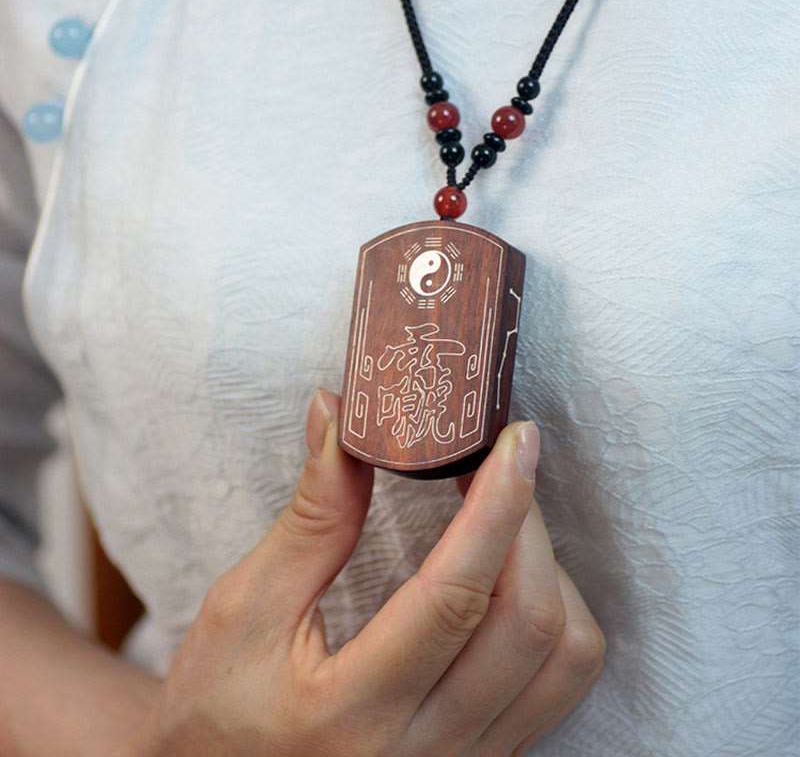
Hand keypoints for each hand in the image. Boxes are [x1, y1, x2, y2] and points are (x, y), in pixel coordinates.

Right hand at [123, 390, 603, 756]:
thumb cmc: (216, 705)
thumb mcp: (244, 608)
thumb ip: (312, 516)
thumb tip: (341, 419)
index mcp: (352, 713)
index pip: (454, 596)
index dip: (494, 507)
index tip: (513, 441)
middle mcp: (426, 752)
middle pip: (529, 623)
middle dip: (527, 523)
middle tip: (499, 464)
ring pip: (565, 659)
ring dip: (551, 571)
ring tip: (504, 521)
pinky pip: (559, 686)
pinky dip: (554, 616)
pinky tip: (510, 578)